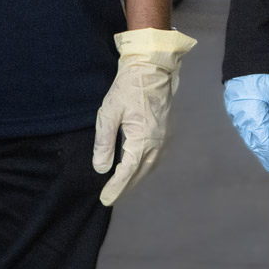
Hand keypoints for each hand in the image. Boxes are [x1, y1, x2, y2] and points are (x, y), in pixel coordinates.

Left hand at [93, 27, 196, 205]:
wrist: (152, 69)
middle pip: (140, 173)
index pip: (127, 172)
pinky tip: (136, 167)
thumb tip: (101, 169)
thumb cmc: (127, 89)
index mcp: (142, 140)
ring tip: (122, 186)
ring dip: (136, 178)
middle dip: (125, 187)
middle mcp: (157, 144)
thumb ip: (104, 143)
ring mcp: (164, 139)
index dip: (115, 188)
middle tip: (110, 197)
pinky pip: (155, 158)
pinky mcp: (166, 132)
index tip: (105, 199)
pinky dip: (145, 168)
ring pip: (150, 167)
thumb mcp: (108, 114)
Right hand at [223, 73, 268, 174]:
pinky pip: (246, 130)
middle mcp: (242, 121)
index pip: (266, 145)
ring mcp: (237, 115)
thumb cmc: (266, 74)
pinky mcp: (235, 109)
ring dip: (261, 150)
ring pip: (250, 138)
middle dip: (268, 158)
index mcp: (253, 119)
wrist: (246, 56)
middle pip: (256, 144)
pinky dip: (255, 140)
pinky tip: (261, 144)